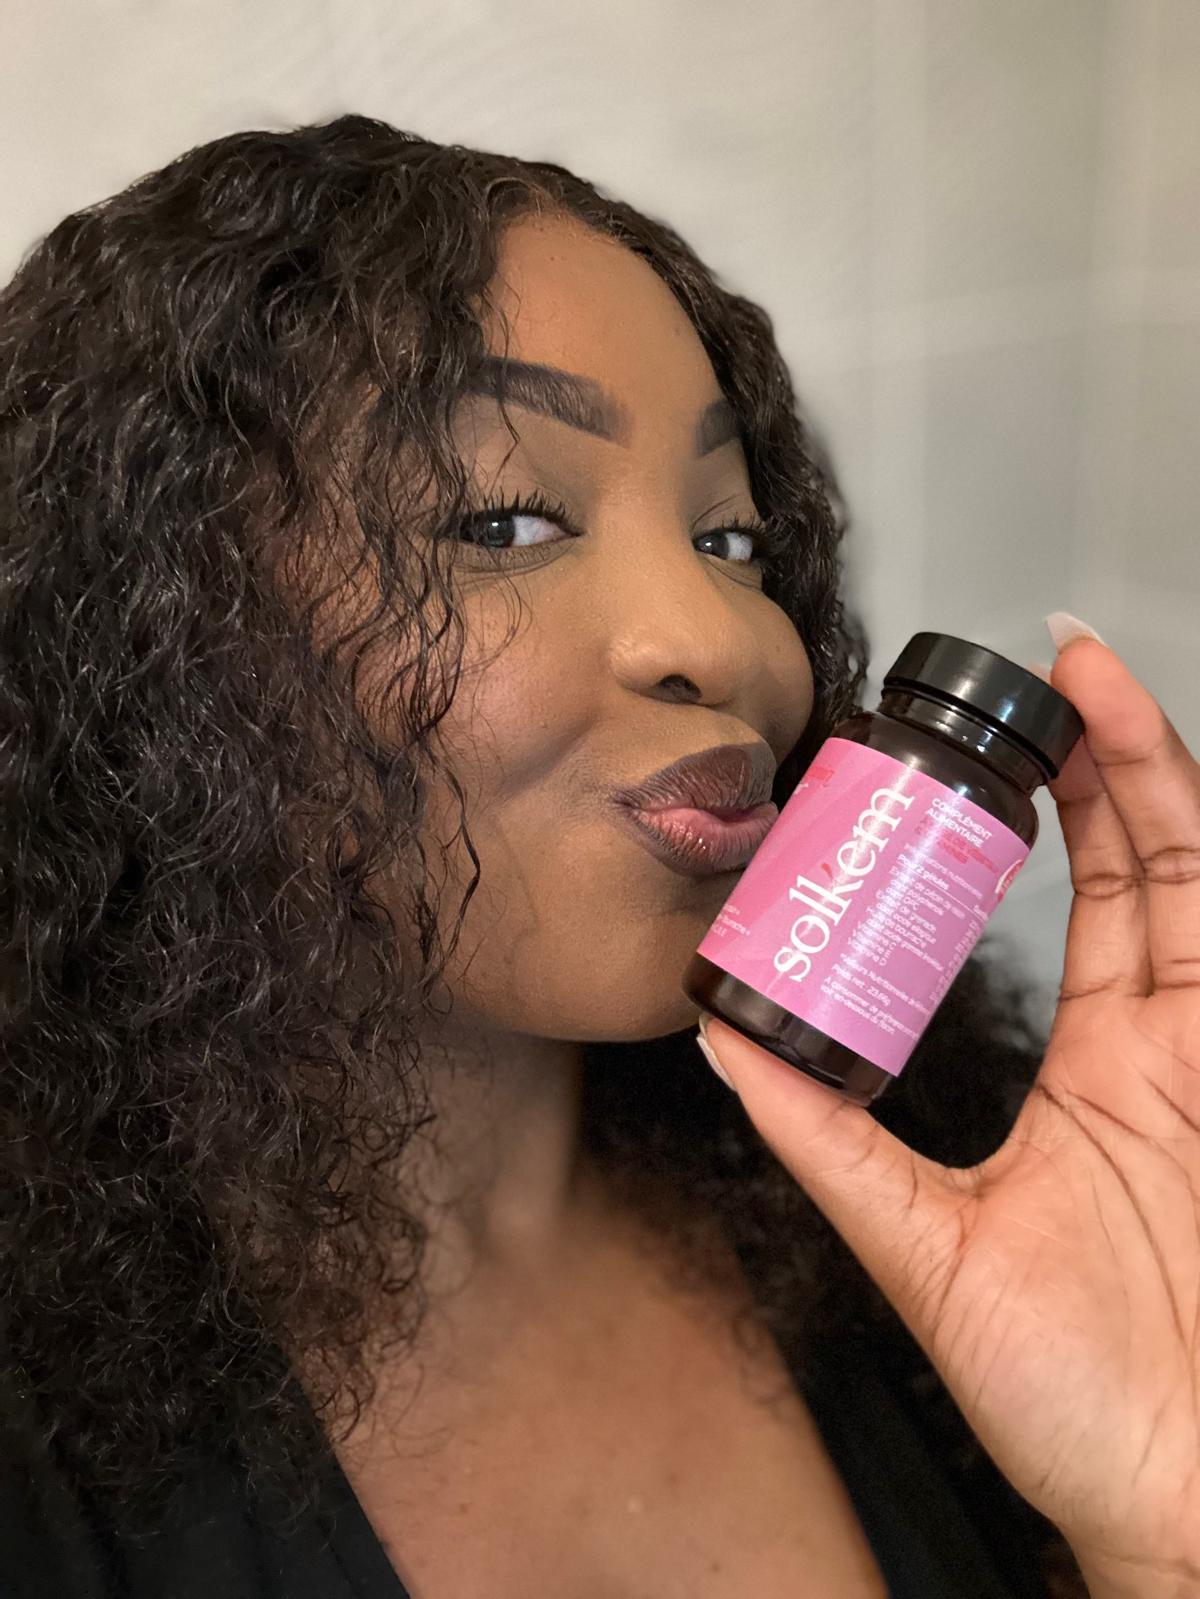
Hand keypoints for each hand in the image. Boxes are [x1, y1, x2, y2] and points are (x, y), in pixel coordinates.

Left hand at [697, 627, 1199, 1585]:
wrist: (1174, 1495)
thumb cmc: (1071, 1398)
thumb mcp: (921, 1245)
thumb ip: (827, 1140)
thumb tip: (725, 1046)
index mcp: (1099, 1071)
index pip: (1083, 903)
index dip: (1052, 817)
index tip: (987, 755)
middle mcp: (1167, 1045)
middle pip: (1148, 863)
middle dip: (1109, 759)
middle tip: (1050, 670)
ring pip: (1197, 880)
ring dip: (1156, 775)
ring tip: (1095, 682)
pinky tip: (1171, 787)